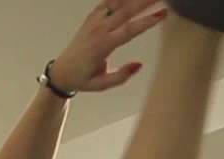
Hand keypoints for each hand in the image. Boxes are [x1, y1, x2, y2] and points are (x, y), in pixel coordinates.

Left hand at [51, 1, 165, 93]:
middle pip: (125, 11)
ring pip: (116, 4)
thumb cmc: (82, 79)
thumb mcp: (101, 85)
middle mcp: (98, 30)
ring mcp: (93, 22)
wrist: (61, 71)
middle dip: (144, 2)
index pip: (128, 31)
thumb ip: (120, 76)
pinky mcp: (91, 18)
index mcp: (102, 46)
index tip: (162, 14)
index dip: (146, 22)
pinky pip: (106, 2)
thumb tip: (139, 65)